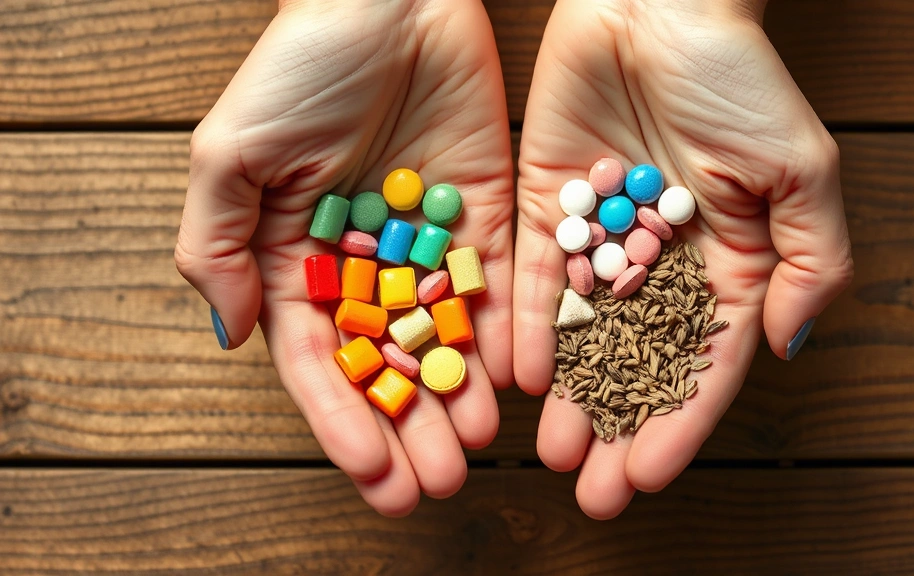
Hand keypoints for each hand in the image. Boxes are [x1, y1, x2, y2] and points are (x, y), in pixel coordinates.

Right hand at [175, 0, 513, 515]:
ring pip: (449, 338)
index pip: (321, 358)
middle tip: (434, 484)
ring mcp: (433, 243)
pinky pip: (501, 286)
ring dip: (461, 396)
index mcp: (301, 259)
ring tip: (478, 449)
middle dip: (411, 426)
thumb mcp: (230, 152)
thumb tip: (232, 336)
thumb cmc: (299, 64)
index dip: (343, 419)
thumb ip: (218, 245)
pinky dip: (508, 335)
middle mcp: (371, 264)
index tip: (370, 472)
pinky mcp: (490, 215)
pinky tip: (516, 382)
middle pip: (390, 363)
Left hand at [514, 0, 852, 518]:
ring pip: (582, 334)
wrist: (657, 0)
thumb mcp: (800, 171)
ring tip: (553, 452)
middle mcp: (657, 264)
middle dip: (616, 428)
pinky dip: (528, 327)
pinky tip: (520, 378)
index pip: (702, 362)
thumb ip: (807, 262)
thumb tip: (786, 347)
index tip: (650, 474)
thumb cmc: (738, 78)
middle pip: (636, 364)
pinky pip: (535, 279)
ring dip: (568, 396)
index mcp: (724, 264)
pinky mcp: (544, 208)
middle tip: (591, 490)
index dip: (679, 421)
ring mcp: (598, 239)